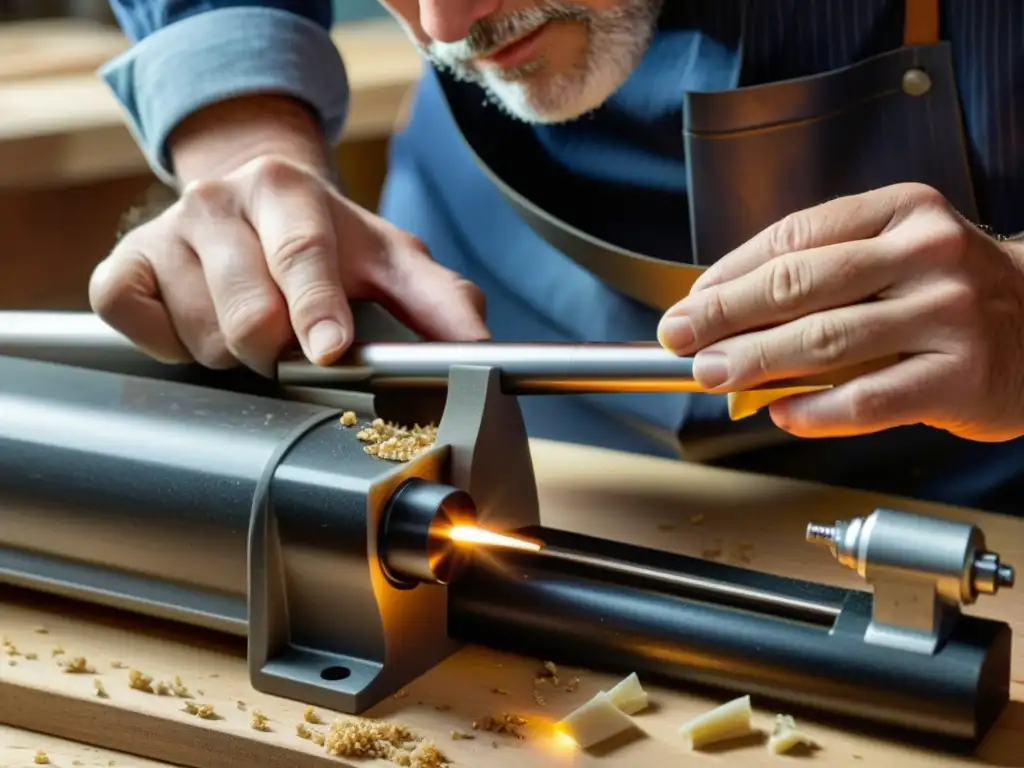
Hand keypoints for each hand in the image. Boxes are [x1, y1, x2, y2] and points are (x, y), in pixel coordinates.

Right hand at [89, 155, 488, 374]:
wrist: (255, 199)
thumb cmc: (332, 242)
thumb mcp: (392, 261)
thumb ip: (440, 302)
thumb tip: (480, 351)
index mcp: (289, 190)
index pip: (301, 256)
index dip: (316, 307)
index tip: (329, 349)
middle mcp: (220, 199)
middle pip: (249, 315)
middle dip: (281, 351)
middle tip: (295, 342)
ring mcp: (165, 229)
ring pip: (201, 334)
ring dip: (236, 352)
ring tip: (254, 320)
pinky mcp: (123, 265)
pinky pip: (137, 325)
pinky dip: (171, 343)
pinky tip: (201, 319)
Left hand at [656, 182, 1023, 441]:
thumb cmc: (949, 291)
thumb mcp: (894, 254)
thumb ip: (821, 274)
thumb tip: (724, 310)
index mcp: (901, 213)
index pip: (794, 239)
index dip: (729, 274)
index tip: (689, 302)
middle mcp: (927, 255)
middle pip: (798, 286)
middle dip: (724, 316)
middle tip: (679, 338)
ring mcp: (948, 315)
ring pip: (824, 341)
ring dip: (754, 362)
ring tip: (711, 373)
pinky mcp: (960, 376)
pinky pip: (868, 399)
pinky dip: (814, 410)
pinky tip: (780, 412)